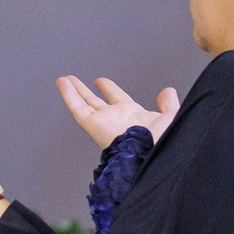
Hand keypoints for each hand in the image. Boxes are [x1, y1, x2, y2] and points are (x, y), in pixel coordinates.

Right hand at [57, 76, 179, 149]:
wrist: (152, 152)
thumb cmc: (163, 140)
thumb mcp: (171, 116)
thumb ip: (168, 103)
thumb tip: (168, 91)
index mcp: (133, 116)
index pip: (117, 99)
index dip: (108, 89)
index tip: (100, 81)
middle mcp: (115, 119)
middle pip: (95, 102)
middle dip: (84, 91)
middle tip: (73, 81)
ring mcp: (103, 122)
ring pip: (84, 105)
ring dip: (73, 92)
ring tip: (63, 80)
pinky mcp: (93, 126)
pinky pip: (78, 109)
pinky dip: (69, 96)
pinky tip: (63, 84)